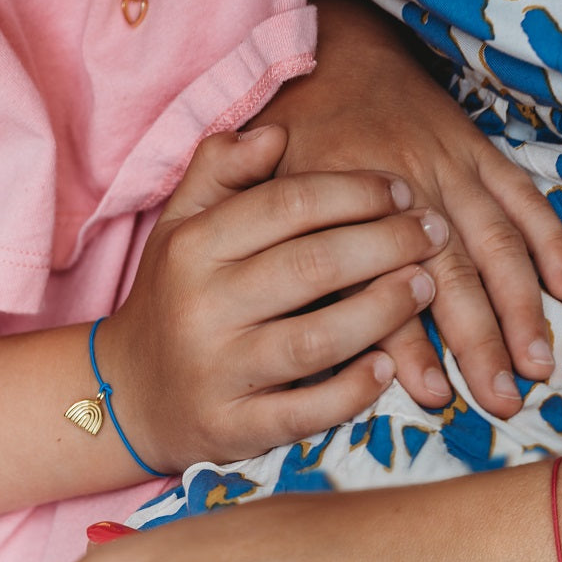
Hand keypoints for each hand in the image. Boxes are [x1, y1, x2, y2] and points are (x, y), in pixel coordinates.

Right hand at [96, 124, 447, 473]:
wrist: (127, 394)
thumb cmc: (172, 298)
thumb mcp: (179, 225)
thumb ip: (219, 170)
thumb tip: (275, 132)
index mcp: (192, 247)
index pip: (287, 205)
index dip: (354, 192)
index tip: (402, 190)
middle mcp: (202, 308)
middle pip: (313, 266)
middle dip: (388, 243)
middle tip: (434, 232)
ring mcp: (218, 372)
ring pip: (317, 339)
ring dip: (384, 311)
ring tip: (426, 286)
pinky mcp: (234, 429)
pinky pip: (307, 412)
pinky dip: (353, 390)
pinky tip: (388, 365)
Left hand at [254, 0, 561, 417]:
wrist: (340, 51)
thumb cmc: (298, 132)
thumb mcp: (266, 185)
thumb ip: (285, 251)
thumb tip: (294, 318)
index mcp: (348, 203)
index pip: (382, 284)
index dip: (408, 342)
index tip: (431, 394)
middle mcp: (408, 188)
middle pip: (453, 275)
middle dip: (482, 341)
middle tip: (502, 399)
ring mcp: (452, 168)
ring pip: (497, 243)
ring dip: (523, 306)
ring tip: (539, 364)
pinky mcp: (480, 152)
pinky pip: (524, 197)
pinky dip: (551, 239)